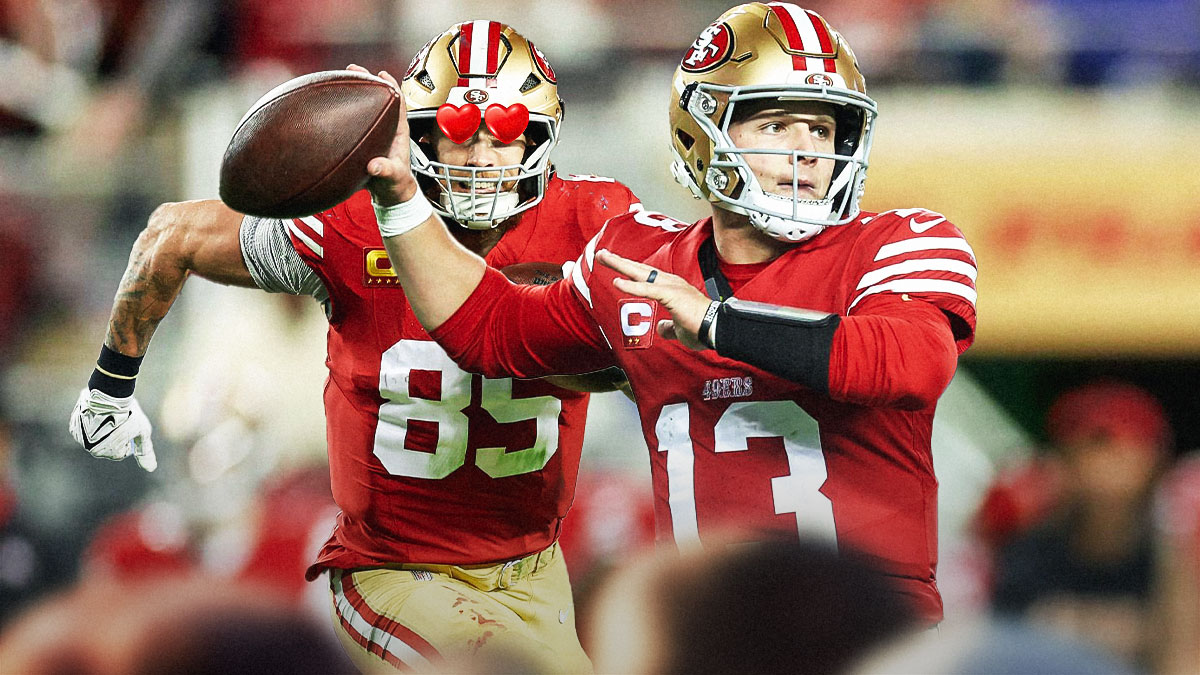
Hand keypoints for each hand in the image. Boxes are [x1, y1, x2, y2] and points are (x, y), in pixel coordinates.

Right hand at [68, 388, 156, 471]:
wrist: (109, 394)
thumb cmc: (129, 414)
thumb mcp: (142, 432)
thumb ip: (145, 451)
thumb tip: (151, 469)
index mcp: (109, 452)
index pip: (121, 452)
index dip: (128, 439)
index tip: (129, 427)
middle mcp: (91, 449)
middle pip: (107, 446)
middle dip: (115, 436)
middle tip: (120, 420)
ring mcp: (81, 437)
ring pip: (95, 437)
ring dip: (102, 430)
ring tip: (109, 416)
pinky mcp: (74, 426)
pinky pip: (84, 429)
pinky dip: (91, 423)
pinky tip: (99, 414)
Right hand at [346, 64, 419, 205]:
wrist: (390, 197)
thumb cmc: (396, 186)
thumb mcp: (393, 178)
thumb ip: (385, 171)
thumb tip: (374, 166)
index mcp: (398, 132)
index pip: (398, 102)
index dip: (390, 86)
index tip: (380, 74)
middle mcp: (387, 128)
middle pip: (378, 98)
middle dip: (367, 81)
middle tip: (353, 69)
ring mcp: (375, 133)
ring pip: (365, 108)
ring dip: (354, 92)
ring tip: (339, 79)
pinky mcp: (364, 140)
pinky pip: (353, 121)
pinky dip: (343, 112)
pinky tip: (328, 108)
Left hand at [598, 250, 713, 350]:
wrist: (717, 330)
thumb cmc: (702, 329)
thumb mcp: (679, 329)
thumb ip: (669, 327)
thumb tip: (661, 328)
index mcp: (671, 288)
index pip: (645, 277)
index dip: (629, 271)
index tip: (614, 264)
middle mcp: (670, 283)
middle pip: (640, 269)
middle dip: (619, 261)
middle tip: (601, 254)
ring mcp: (672, 287)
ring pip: (641, 273)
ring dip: (620, 265)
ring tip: (603, 257)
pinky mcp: (672, 295)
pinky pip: (648, 290)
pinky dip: (632, 286)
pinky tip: (617, 282)